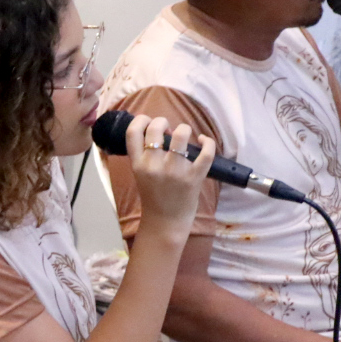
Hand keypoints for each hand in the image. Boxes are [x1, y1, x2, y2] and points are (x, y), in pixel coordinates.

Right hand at [126, 114, 212, 239]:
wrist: (165, 222)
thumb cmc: (154, 197)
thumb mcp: (140, 175)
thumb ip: (145, 156)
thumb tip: (161, 132)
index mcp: (137, 165)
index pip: (133, 132)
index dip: (140, 120)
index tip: (147, 121)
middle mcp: (153, 166)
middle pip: (156, 129)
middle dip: (162, 121)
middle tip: (168, 128)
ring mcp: (174, 171)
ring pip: (181, 135)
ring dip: (184, 129)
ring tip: (184, 134)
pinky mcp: (194, 177)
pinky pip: (205, 152)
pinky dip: (207, 142)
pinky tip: (204, 141)